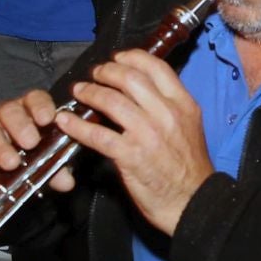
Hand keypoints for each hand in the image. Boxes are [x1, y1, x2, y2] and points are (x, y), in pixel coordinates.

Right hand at [0, 89, 75, 194]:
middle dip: (20, 126)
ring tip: (12, 164)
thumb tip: (66, 182)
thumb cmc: (36, 154)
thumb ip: (58, 167)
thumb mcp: (50, 159)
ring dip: (0, 147)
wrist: (12, 165)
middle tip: (31, 142)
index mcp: (30, 110)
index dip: (41, 107)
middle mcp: (7, 115)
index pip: (35, 99)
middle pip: (10, 112)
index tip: (47, 119)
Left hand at [57, 50, 212, 235]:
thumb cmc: (190, 169)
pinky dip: (77, 126)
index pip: (156, 67)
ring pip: (111, 101)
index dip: (132, 57)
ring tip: (79, 91)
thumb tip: (141, 93)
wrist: (194, 203)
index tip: (117, 58)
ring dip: (90, 92)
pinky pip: (97, 135)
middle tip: (95, 74)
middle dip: (107, 71)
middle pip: (130, 78)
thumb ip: (168, 107)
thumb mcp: (188, 127)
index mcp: (183, 104)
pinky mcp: (131, 155)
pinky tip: (66, 122)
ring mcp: (148, 133)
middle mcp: (167, 113)